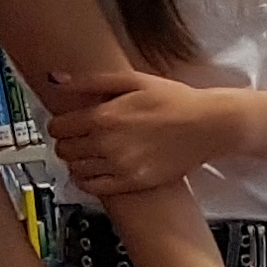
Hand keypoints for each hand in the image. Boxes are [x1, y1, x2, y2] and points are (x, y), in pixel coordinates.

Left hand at [46, 70, 244, 195]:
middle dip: (68, 142)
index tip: (68, 123)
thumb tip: (57, 80)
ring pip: (74, 169)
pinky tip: (97, 170)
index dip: (60, 124)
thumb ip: (91, 81)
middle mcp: (107, 143)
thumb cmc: (176, 101)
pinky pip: (92, 187)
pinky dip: (87, 180)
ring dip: (77, 161)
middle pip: (63, 149)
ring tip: (91, 153)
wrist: (209, 125)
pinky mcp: (132, 182)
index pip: (57, 127)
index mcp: (104, 116)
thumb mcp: (133, 80)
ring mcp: (119, 166)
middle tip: (81, 137)